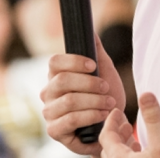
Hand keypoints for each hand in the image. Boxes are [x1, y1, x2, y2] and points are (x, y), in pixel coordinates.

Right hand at [40, 34, 124, 155]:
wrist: (111, 127)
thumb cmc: (105, 98)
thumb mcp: (104, 72)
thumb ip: (96, 52)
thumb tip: (91, 30)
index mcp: (56, 76)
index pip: (54, 62)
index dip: (73, 61)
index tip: (93, 65)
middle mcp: (48, 93)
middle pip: (62, 80)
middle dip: (88, 83)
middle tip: (105, 87)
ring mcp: (49, 112)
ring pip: (68, 100)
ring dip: (94, 101)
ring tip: (109, 103)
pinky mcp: (55, 130)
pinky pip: (70, 120)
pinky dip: (90, 115)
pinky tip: (103, 115)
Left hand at [99, 93, 159, 157]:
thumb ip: (153, 120)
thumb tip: (146, 95)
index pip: (105, 136)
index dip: (111, 121)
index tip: (117, 111)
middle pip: (109, 147)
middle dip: (117, 132)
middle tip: (124, 121)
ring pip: (117, 157)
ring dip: (123, 144)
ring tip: (133, 136)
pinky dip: (130, 155)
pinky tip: (142, 152)